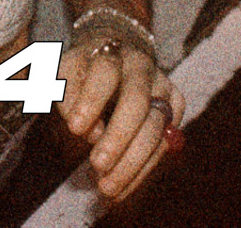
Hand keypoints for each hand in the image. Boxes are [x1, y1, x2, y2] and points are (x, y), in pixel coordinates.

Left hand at [57, 29, 183, 200]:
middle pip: (137, 102)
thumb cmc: (82, 70)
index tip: (74, 129)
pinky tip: (123, 187)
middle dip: (118, 137)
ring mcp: (163, 87)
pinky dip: (143, 170)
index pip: (105, 71)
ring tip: (107, 188)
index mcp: (111, 52)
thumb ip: (69, 98)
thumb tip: (92, 135)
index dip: (91, 100)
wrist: (115, 56)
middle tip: (97, 165)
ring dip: (132, 162)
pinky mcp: (176, 106)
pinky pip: (164, 144)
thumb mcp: (64, 74)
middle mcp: (142, 68)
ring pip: (155, 127)